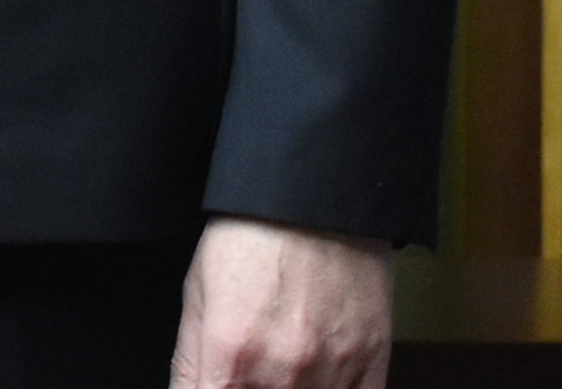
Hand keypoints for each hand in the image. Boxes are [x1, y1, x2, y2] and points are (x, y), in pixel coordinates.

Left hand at [170, 219, 393, 388]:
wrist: (315, 193)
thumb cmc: (252, 235)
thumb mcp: (198, 293)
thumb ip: (189, 364)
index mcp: (232, 354)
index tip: (221, 382)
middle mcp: (282, 370)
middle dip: (253, 388)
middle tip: (253, 366)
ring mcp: (332, 369)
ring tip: (286, 360)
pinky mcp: (372, 360)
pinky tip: (320, 375)